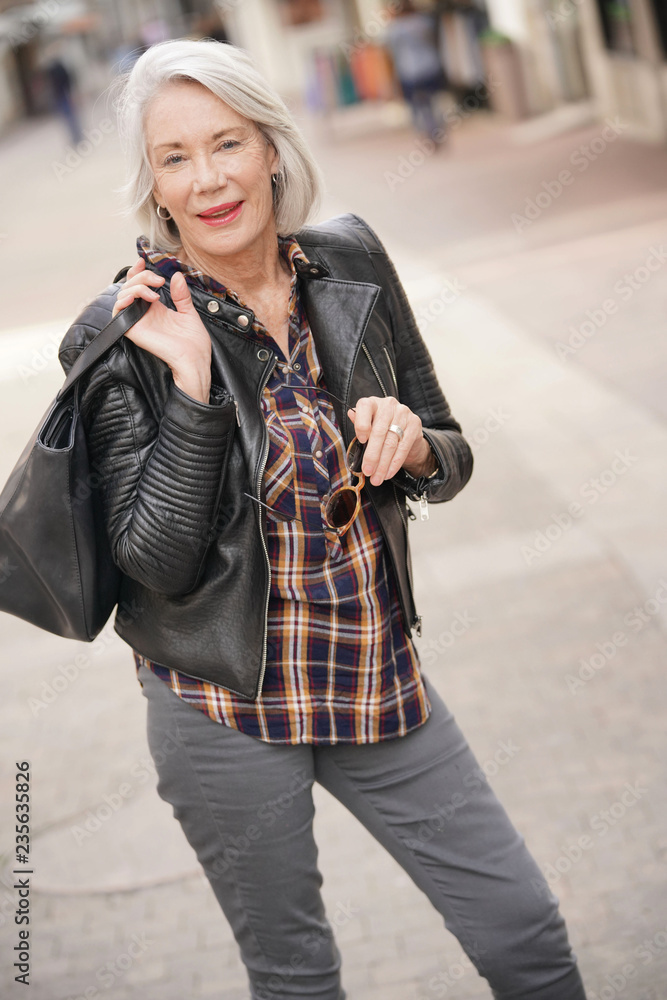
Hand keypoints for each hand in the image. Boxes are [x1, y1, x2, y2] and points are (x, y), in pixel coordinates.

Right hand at [112, 257, 211, 401]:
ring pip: (122, 295)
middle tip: (158, 280)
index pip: (139, 285)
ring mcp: (137, 321)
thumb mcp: (189, 313)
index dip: (138, 271)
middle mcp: (144, 314)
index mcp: (156, 309)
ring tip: (154, 292)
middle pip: (130, 286)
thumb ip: (181, 295)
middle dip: (141, 276)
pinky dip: (123, 299)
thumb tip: (176, 275)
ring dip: (135, 286)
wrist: (195, 360)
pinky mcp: (132, 330)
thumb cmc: (194, 344)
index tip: (143, 260)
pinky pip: (118, 311)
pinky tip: (136, 297)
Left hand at [347, 396, 436, 485]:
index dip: (362, 424)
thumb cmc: (380, 427)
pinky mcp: (415, 424)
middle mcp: (388, 405)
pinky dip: (395, 463)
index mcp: (373, 403)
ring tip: (377, 478)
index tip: (361, 440)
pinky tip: (388, 473)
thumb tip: (350, 415)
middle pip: (379, 432)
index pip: (365, 407)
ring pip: (391, 443)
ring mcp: (403, 414)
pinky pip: (403, 447)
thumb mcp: (368, 425)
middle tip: (368, 471)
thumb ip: (360, 424)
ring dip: (383, 464)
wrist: (405, 428)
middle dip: (372, 455)